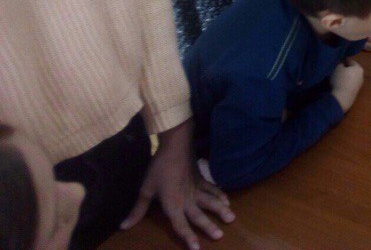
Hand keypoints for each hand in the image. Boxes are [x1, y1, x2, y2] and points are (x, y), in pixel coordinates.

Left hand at [121, 120, 233, 249]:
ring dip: (220, 210)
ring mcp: (197, 189)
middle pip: (199, 215)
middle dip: (209, 226)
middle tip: (220, 236)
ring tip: (231, 218)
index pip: (181, 225)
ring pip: (211, 202)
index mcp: (173, 205)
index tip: (197, 249)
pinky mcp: (201, 179)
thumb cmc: (159, 168)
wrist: (175, 146)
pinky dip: (220, 194)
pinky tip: (227, 200)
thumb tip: (123, 227)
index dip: (188, 237)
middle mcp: (188, 200)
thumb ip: (138, 210)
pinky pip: (212, 189)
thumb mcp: (146, 189)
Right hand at [330, 59, 363, 111]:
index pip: (350, 61)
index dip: (343, 60)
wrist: (342, 98)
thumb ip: (340, 63)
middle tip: (336, 69)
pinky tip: (339, 85)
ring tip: (336, 77)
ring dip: (345, 77)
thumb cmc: (340, 80)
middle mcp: (361, 76)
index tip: (337, 61)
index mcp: (359, 68)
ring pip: (351, 77)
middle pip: (352, 70)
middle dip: (345, 69)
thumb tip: (342, 63)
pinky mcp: (355, 92)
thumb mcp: (337, 68)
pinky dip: (345, 83)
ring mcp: (359, 85)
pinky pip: (349, 84)